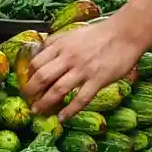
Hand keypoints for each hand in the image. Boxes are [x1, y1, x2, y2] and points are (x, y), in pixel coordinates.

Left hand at [23, 17, 147, 120]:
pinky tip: (62, 117)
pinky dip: (70, 110)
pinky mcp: (98, 80)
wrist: (125, 34)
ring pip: (58, 89)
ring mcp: (83, 70)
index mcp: (61, 46)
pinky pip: (81, 98)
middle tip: (27, 99)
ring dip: (45, 103)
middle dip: (31, 91)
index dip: (28, 76)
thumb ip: (56, 42)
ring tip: (38, 110)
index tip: (26, 83)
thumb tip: (40, 50)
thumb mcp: (72, 33)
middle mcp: (68, 58)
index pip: (36, 63)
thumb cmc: (99, 34)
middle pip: (43, 77)